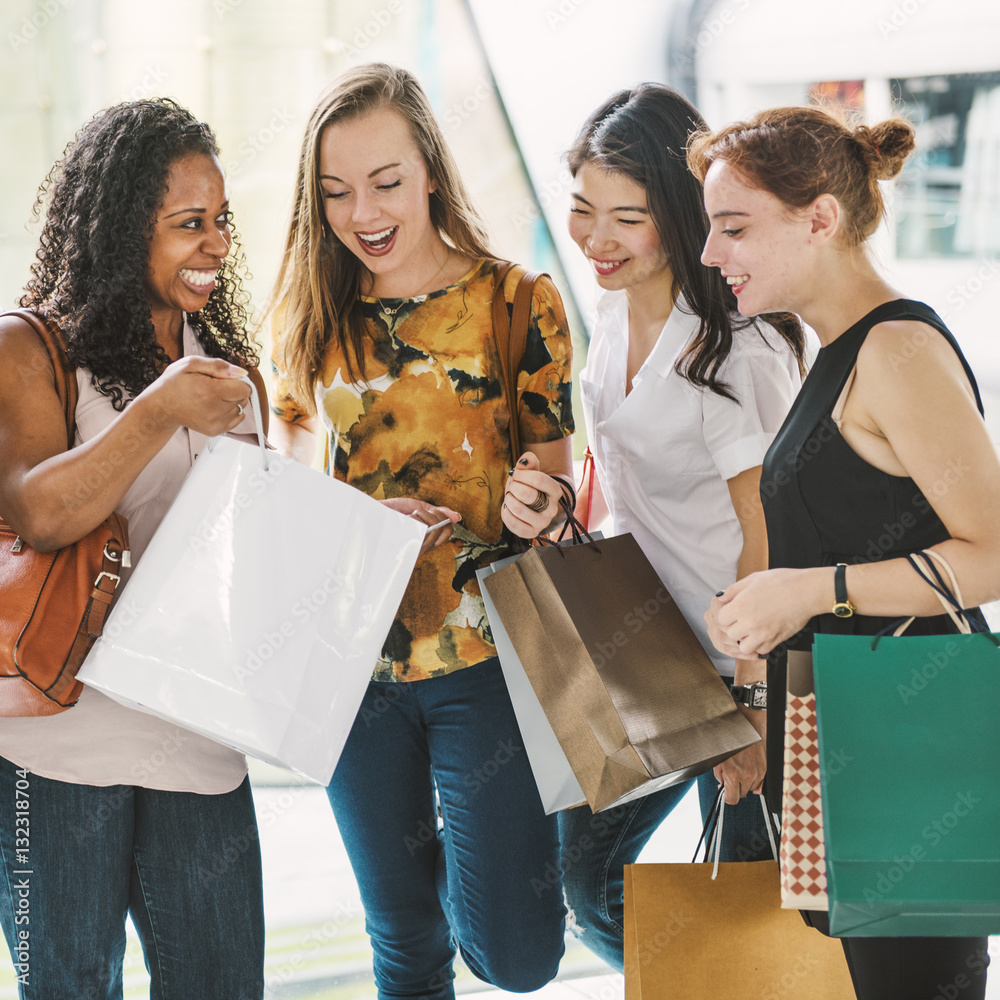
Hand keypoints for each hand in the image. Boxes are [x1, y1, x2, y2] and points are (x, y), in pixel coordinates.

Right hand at [138, 356, 249, 436]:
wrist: (162, 407)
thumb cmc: (175, 383)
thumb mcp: (191, 364)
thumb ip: (219, 366)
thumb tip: (243, 373)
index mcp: (211, 392)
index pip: (245, 389)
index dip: (236, 381)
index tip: (222, 378)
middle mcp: (215, 411)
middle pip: (243, 398)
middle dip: (233, 390)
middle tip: (214, 387)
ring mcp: (216, 424)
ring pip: (240, 408)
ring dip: (231, 401)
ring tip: (212, 397)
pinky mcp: (215, 431)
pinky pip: (236, 419)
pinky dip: (230, 412)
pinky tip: (214, 406)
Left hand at [379, 498, 461, 555]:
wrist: (370, 513)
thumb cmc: (390, 512)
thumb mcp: (417, 507)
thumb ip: (436, 512)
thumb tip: (457, 516)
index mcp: (427, 538)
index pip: (448, 532)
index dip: (445, 519)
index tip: (432, 513)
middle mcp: (423, 545)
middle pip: (445, 531)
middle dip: (435, 515)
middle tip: (419, 513)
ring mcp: (416, 547)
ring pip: (435, 529)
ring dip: (422, 516)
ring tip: (409, 517)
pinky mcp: (408, 546)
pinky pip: (423, 530)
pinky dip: (415, 519)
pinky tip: (404, 521)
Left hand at [502, 452, 563, 538]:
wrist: (533, 506)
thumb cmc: (530, 485)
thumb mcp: (531, 471)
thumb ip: (528, 462)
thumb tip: (524, 461)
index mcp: (555, 491)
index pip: (539, 480)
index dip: (522, 475)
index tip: (516, 473)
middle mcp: (552, 509)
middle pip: (528, 494)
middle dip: (514, 487)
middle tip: (512, 487)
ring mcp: (543, 523)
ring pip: (519, 509)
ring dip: (509, 499)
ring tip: (510, 497)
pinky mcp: (532, 533)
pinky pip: (514, 524)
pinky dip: (506, 513)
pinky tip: (508, 508)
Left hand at [706, 567, 827, 656]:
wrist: (806, 591)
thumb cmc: (783, 582)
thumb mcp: (754, 579)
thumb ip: (734, 590)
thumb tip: (722, 598)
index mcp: (740, 606)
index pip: (720, 620)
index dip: (726, 616)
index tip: (733, 612)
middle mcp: (749, 622)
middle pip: (730, 635)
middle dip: (735, 628)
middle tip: (743, 621)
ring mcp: (762, 634)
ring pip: (744, 647)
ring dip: (746, 640)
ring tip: (753, 630)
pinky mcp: (775, 640)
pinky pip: (761, 651)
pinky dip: (761, 645)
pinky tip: (764, 634)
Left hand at [713, 704, 765, 804]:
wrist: (747, 719)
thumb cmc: (729, 734)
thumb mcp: (717, 754)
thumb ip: (719, 773)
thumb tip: (722, 784)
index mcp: (733, 774)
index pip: (731, 799)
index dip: (727, 796)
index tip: (725, 790)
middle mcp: (748, 775)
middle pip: (742, 795)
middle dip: (735, 788)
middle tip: (731, 776)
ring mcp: (759, 771)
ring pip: (753, 789)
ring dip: (746, 783)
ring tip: (740, 768)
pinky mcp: (766, 766)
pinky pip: (762, 782)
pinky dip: (756, 779)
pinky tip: (750, 770)